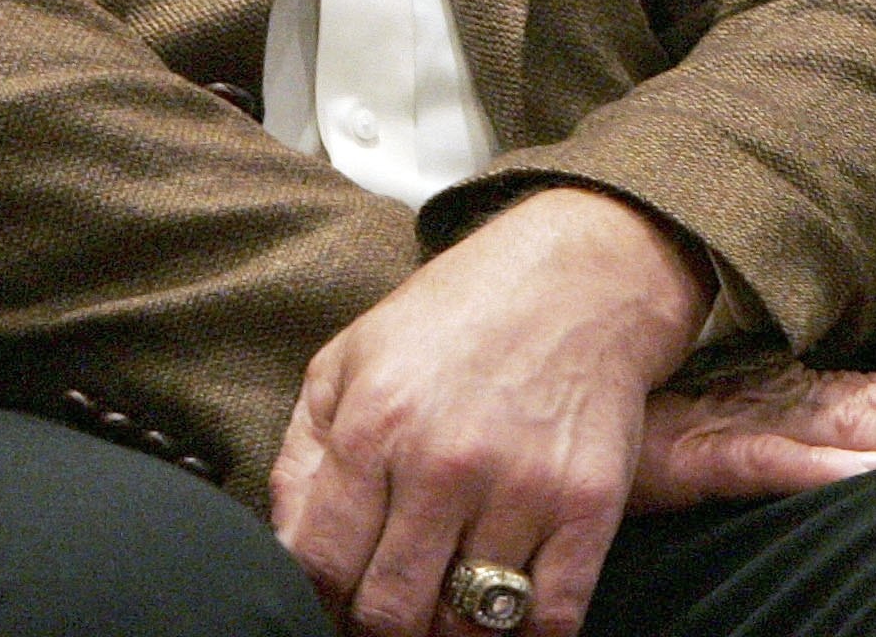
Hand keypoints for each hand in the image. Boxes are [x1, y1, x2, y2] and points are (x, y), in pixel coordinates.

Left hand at [271, 187, 709, 636]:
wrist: (580, 276)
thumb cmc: (454, 321)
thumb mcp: (350, 361)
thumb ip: (303, 458)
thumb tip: (286, 550)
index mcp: (373, 426)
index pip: (320, 566)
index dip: (319, 603)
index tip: (334, 601)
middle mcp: (444, 462)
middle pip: (390, 612)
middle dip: (381, 627)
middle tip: (391, 611)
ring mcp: (522, 486)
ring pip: (467, 625)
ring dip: (450, 628)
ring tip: (444, 602)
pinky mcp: (589, 503)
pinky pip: (550, 619)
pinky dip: (524, 636)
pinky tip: (507, 611)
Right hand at [632, 366, 875, 514]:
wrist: (548, 403)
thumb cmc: (631, 423)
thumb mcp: (713, 440)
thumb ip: (772, 448)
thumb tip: (844, 465)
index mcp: (787, 395)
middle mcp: (777, 400)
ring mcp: (740, 421)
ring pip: (851, 430)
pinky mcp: (701, 451)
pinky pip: (777, 460)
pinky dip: (832, 467)